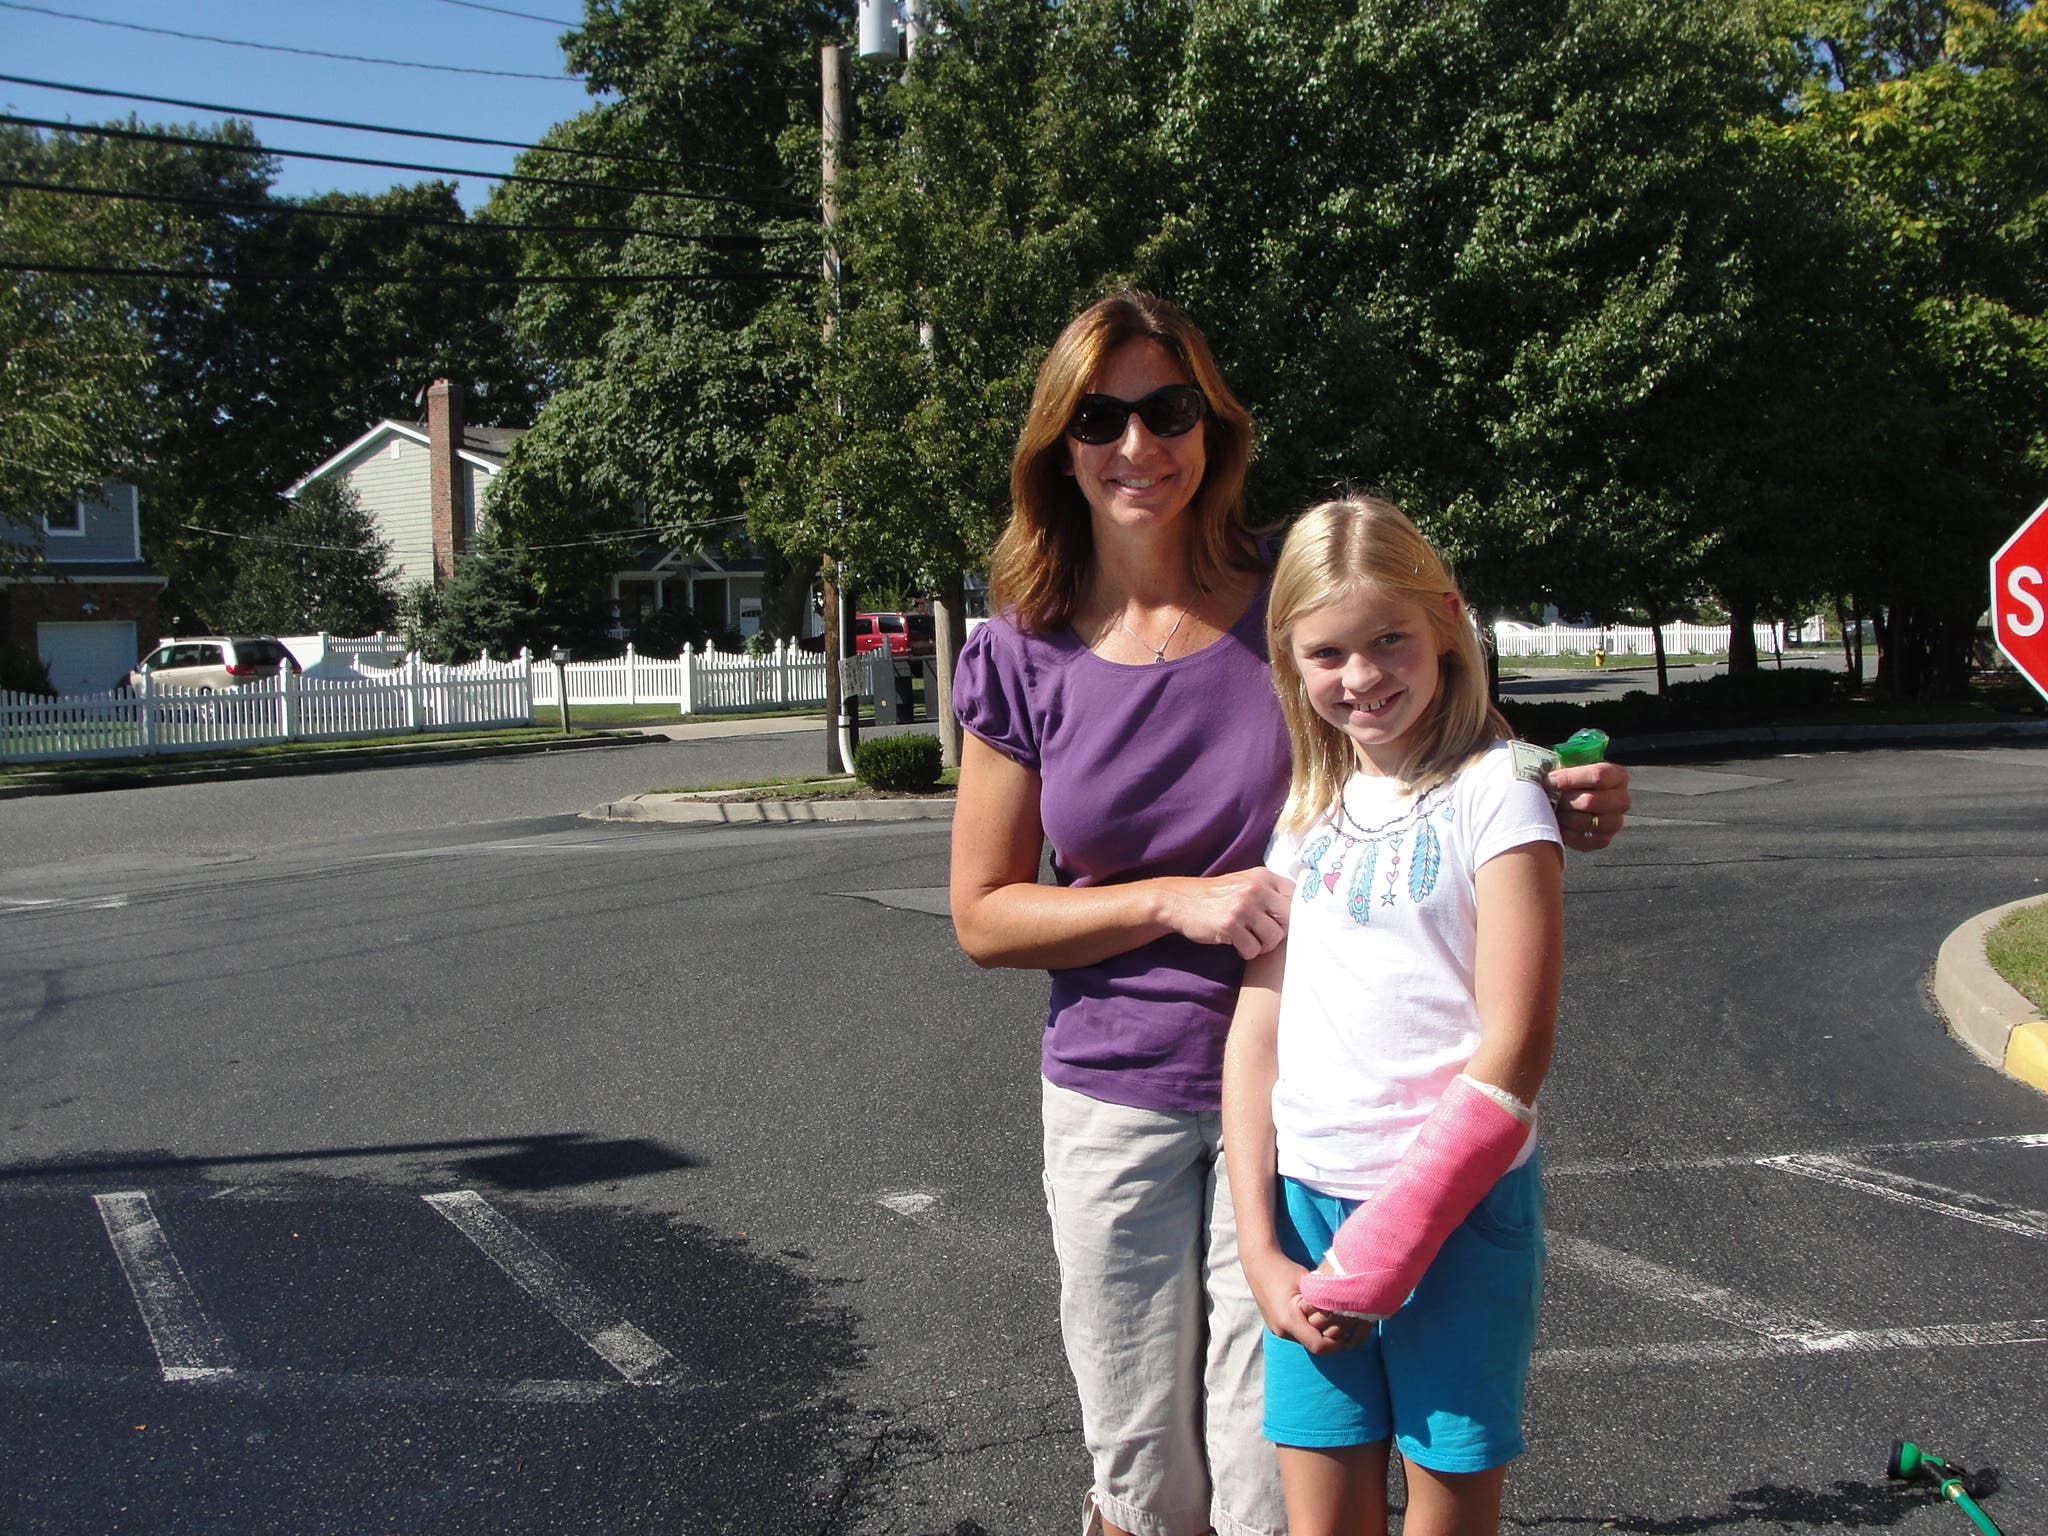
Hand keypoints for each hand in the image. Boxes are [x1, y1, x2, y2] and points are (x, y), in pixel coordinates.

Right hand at [1159, 869, 1292, 958]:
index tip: (1284, 923)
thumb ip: (1269, 891)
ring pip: (1274, 937)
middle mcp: (1255, 889)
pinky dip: (1247, 952)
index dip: (1296, 914)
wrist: (1179, 901)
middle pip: (1290, 919)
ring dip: (1264, 945)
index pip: (1298, 896)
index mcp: (1263, 876)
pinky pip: (1254, 949)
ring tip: (1251, 941)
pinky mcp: (1229, 926)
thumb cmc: (1216, 896)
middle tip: (1265, 935)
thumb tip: (1301, 911)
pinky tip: (1238, 946)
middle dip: (1280, 932)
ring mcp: (1242, 907)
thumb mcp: (1244, 882)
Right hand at [1241, 1246, 1341, 1352]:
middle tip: (1346, 1327)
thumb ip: (1326, 1297)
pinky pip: (1297, 1334)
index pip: (1319, 1345)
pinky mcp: (1276, 1327)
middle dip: (1330, 1339)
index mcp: (1289, 1319)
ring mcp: (1277, 1330)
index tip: (1349, 1332)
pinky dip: (1309, 1329)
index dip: (1337, 1343)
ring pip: (1305, 1340)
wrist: (1258, 1264)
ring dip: (1319, 1334)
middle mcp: (1281, 1330)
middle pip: (1313, 1345)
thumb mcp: (1308, 1282)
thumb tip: (1352, 1305)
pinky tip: (1316, 1316)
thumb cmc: (1285, 1269)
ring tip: (1332, 1320)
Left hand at [1546, 760, 1629, 851]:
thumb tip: (1552, 775)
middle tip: (1550, 797)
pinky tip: (1558, 824)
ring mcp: (1615, 822)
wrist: (1572, 799)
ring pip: (1585, 821)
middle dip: (1564, 799)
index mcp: (1618, 776)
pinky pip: (1583, 839)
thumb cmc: (1571, 779)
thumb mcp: (1571, 763)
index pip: (1599, 775)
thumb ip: (1565, 762)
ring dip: (1563, 816)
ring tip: (1553, 810)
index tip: (1551, 780)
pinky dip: (1566, 833)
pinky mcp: (1604, 840)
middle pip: (1590, 801)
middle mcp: (1622, 800)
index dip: (1571, 778)